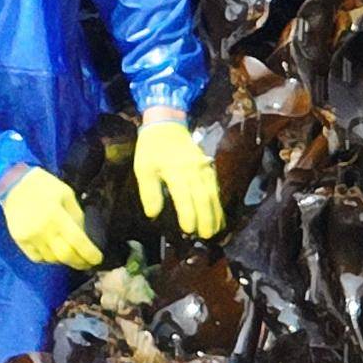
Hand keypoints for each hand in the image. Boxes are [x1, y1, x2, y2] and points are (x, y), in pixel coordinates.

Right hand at [0, 166, 101, 269]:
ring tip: (71, 256)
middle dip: (79, 263)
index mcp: (57, 216)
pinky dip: (48, 259)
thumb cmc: (45, 186)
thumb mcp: (67, 195)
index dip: (90, 254)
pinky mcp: (20, 241)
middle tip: (87, 264)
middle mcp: (43, 230)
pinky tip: (54, 253)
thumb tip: (85, 238)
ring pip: (52, 259)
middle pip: (65, 256)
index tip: (98, 259)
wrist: (14, 184)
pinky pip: (37, 258)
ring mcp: (30, 237)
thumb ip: (77, 216)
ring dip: (64, 260)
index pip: (78, 242)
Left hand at [133, 119, 223, 238]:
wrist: (167, 125)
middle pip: (203, 198)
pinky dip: (218, 204)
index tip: (188, 230)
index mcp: (175, 171)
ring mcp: (203, 168)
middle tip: (206, 237)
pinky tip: (218, 216)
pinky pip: (216, 188)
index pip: (185, 197)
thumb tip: (153, 214)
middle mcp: (193, 170)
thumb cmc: (152, 149)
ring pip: (213, 194)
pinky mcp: (209, 168)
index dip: (188, 215)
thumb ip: (149, 192)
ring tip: (216, 231)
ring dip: (215, 214)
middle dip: (206, 219)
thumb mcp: (143, 168)